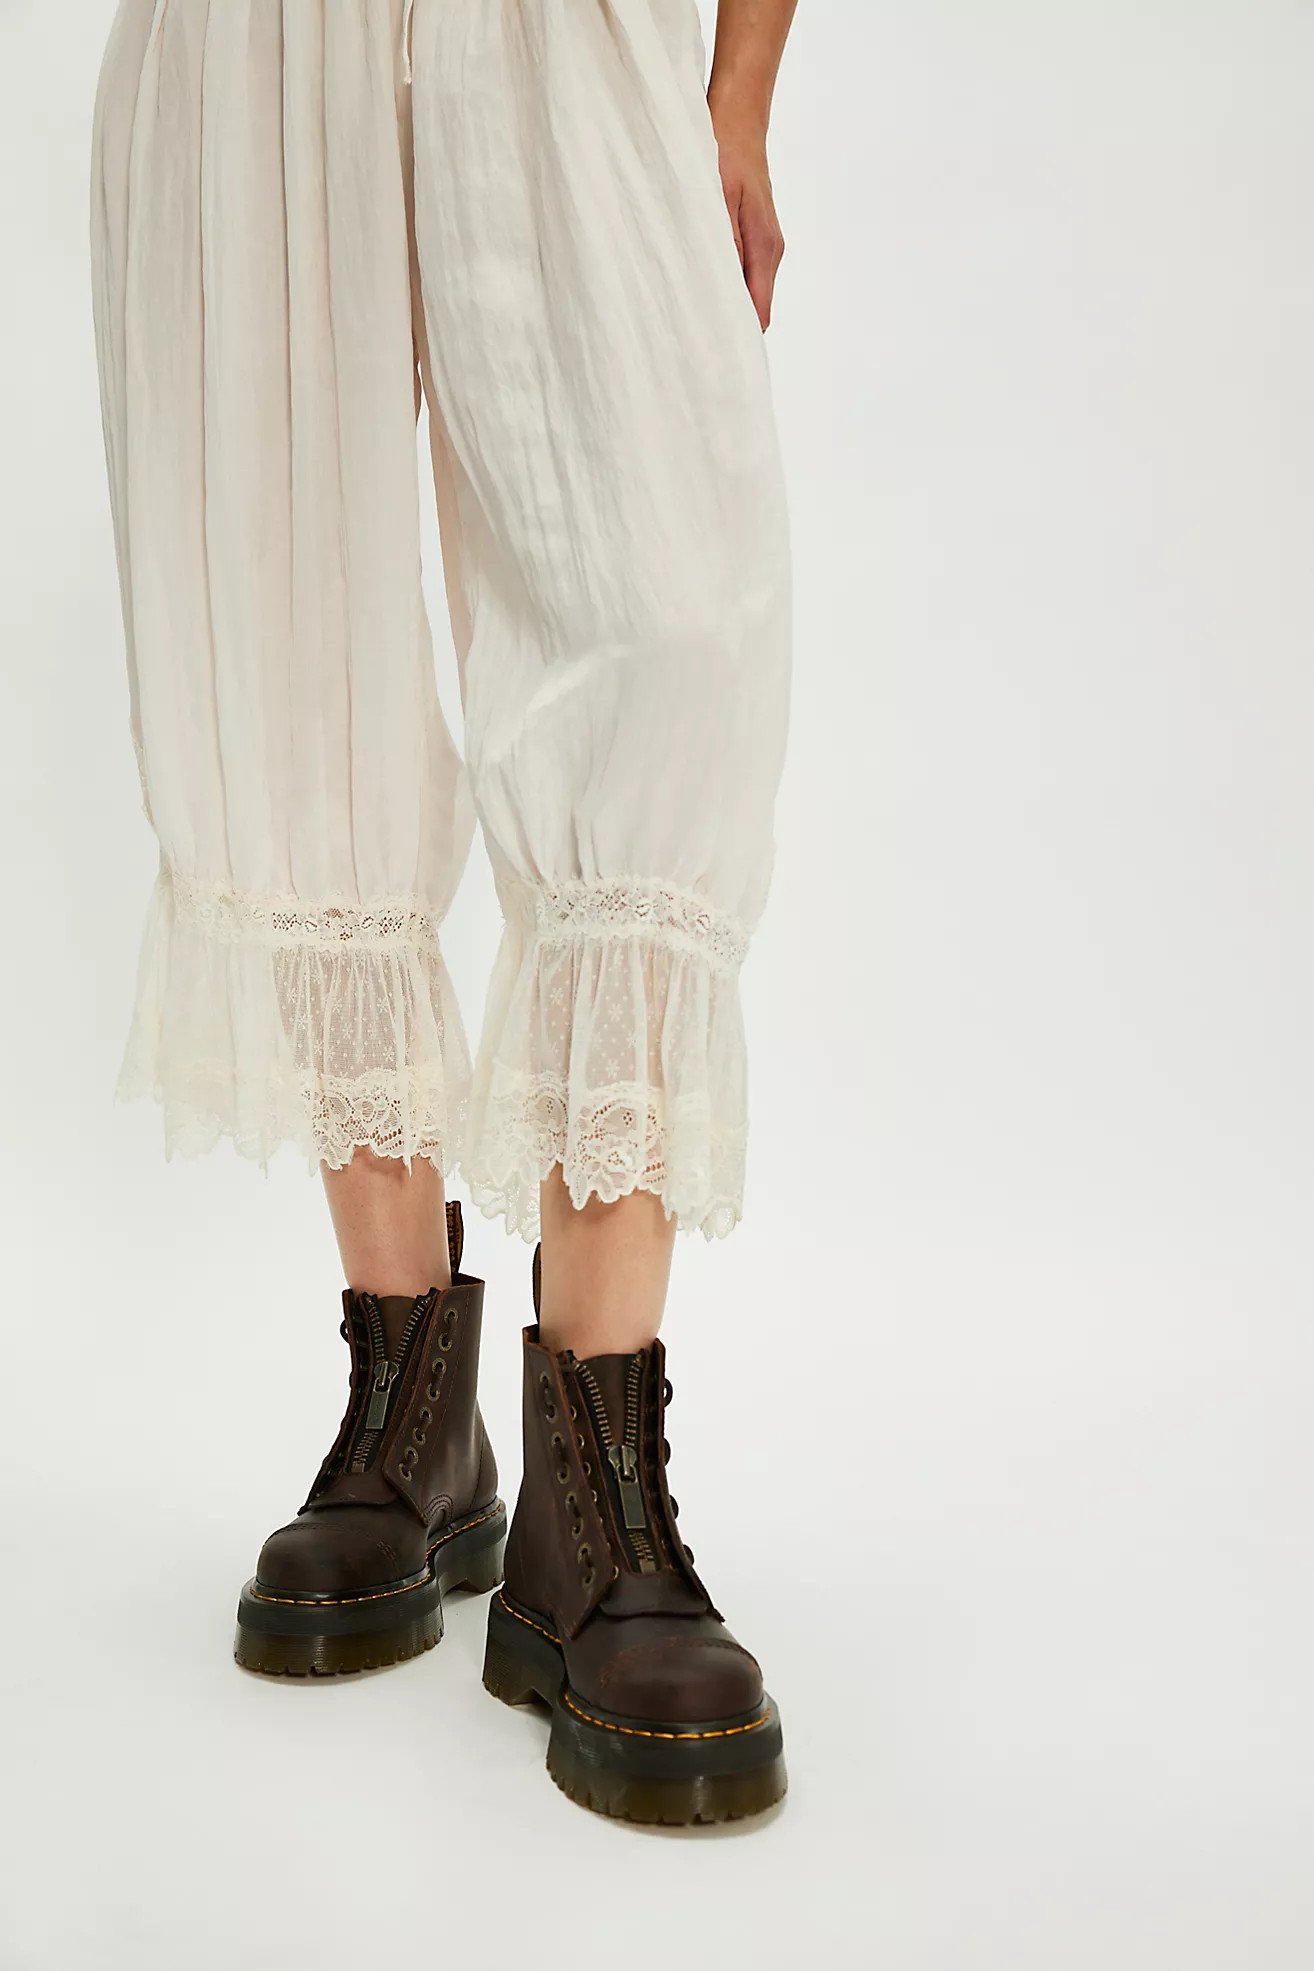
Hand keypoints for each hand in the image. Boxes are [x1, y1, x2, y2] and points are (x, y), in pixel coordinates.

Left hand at [711, 112, 784, 331]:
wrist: (738, 115)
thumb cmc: (723, 149)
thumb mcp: (716, 197)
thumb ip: (722, 244)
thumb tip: (720, 290)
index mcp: (764, 248)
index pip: (757, 313)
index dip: (737, 338)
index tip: (712, 358)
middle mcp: (769, 252)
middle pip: (753, 309)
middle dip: (726, 327)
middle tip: (691, 348)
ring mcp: (764, 245)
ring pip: (746, 292)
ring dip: (722, 305)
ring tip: (690, 323)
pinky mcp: (753, 236)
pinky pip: (741, 273)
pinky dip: (722, 284)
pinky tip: (698, 288)